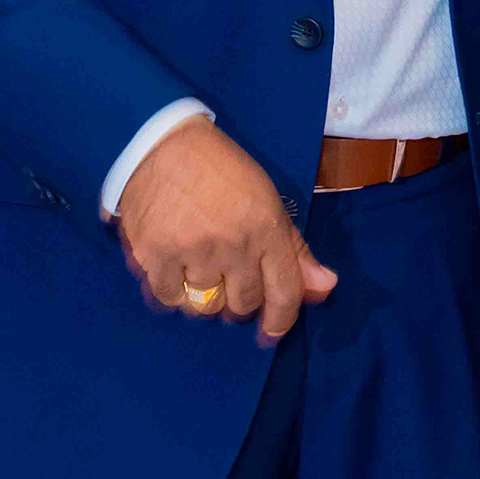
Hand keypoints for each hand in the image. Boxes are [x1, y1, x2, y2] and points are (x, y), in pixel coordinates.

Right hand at [116, 115, 338, 344]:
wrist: (161, 145)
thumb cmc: (221, 172)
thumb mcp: (268, 201)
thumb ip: (295, 249)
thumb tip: (325, 288)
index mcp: (267, 229)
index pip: (285, 292)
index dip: (281, 320)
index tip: (272, 333)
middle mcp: (233, 246)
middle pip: (244, 304)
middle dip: (240, 301)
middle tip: (229, 282)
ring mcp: (192, 252)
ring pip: (205, 307)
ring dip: (205, 298)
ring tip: (200, 274)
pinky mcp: (153, 255)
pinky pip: (169, 298)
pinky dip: (173, 294)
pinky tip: (174, 273)